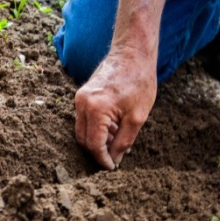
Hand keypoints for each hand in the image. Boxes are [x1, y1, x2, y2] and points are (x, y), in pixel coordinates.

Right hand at [75, 47, 156, 169]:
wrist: (132, 53)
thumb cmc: (139, 81)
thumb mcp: (137, 117)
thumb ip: (124, 141)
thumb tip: (115, 159)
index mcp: (96, 109)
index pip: (94, 144)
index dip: (103, 159)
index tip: (112, 167)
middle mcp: (82, 104)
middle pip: (83, 139)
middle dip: (98, 152)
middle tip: (115, 157)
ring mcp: (80, 98)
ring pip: (82, 130)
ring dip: (97, 140)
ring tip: (118, 139)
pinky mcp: (82, 95)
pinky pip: (84, 119)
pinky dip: (96, 128)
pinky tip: (114, 127)